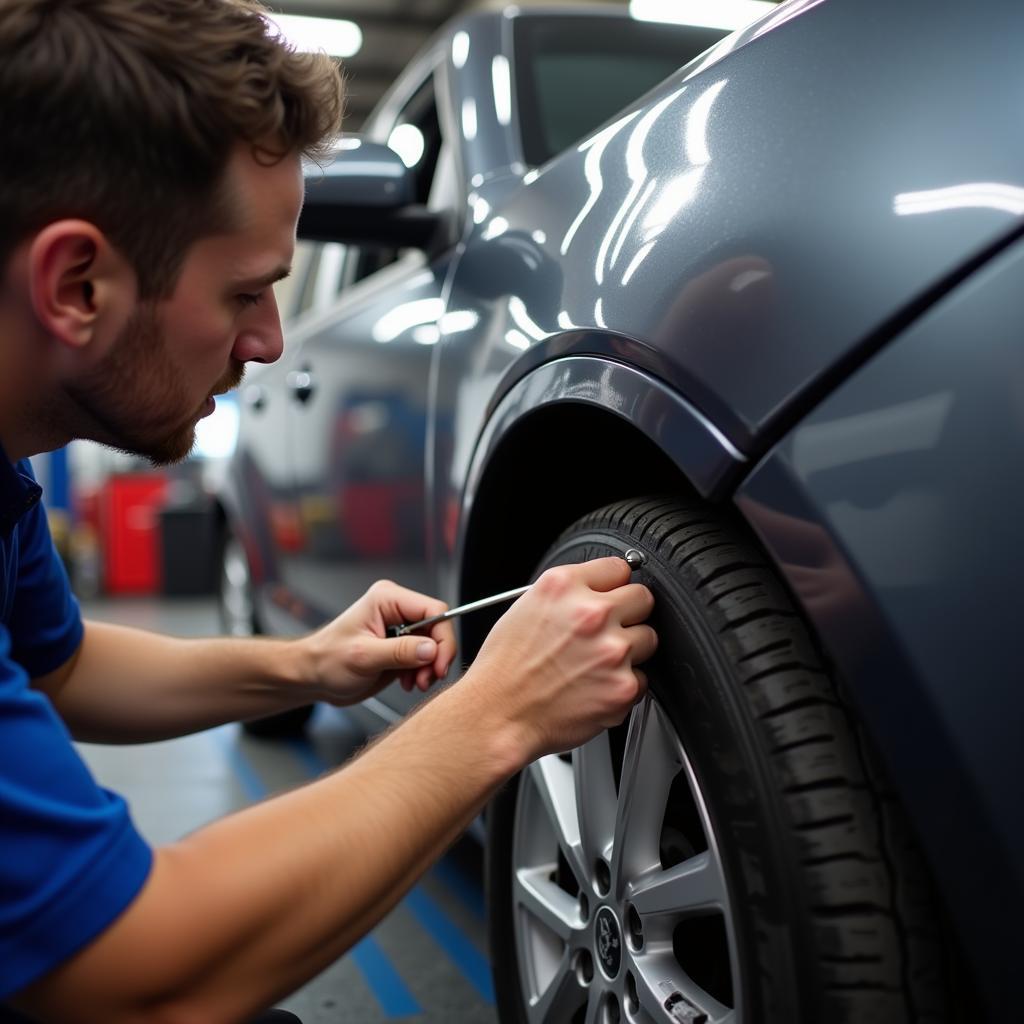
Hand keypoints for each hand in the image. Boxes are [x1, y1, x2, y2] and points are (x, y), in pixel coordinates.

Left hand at [299, 580, 456, 704]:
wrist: (314, 677)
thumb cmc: (327, 660)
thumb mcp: (363, 657)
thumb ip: (400, 652)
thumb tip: (432, 649)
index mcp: (388, 599)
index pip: (434, 610)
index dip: (442, 638)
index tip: (439, 665)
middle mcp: (397, 609)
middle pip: (438, 628)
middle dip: (436, 656)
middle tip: (426, 679)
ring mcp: (401, 628)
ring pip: (435, 644)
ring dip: (430, 668)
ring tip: (415, 683)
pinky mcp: (402, 646)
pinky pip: (426, 656)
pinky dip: (422, 672)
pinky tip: (408, 682)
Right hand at [463, 558, 656, 762]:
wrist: (498, 714)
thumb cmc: (505, 667)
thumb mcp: (525, 607)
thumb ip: (569, 592)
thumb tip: (600, 589)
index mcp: (564, 587)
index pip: (618, 567)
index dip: (612, 585)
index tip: (611, 595)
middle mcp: (591, 614)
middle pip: (642, 598)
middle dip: (629, 613)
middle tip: (606, 632)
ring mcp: (612, 651)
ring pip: (647, 638)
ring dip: (629, 649)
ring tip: (596, 663)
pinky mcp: (623, 686)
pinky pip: (642, 678)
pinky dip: (623, 685)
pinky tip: (594, 687)